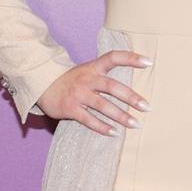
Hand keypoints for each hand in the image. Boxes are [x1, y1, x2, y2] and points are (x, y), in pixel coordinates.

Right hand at [35, 48, 152, 134]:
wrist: (42, 85)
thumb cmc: (72, 80)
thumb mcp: (86, 71)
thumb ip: (104, 75)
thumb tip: (131, 86)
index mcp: (93, 67)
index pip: (113, 57)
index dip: (131, 58)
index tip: (149, 62)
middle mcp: (86, 79)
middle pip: (112, 87)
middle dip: (131, 97)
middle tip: (147, 107)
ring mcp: (78, 94)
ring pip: (103, 105)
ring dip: (121, 116)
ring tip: (136, 124)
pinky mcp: (70, 108)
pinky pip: (89, 119)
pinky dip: (102, 127)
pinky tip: (115, 133)